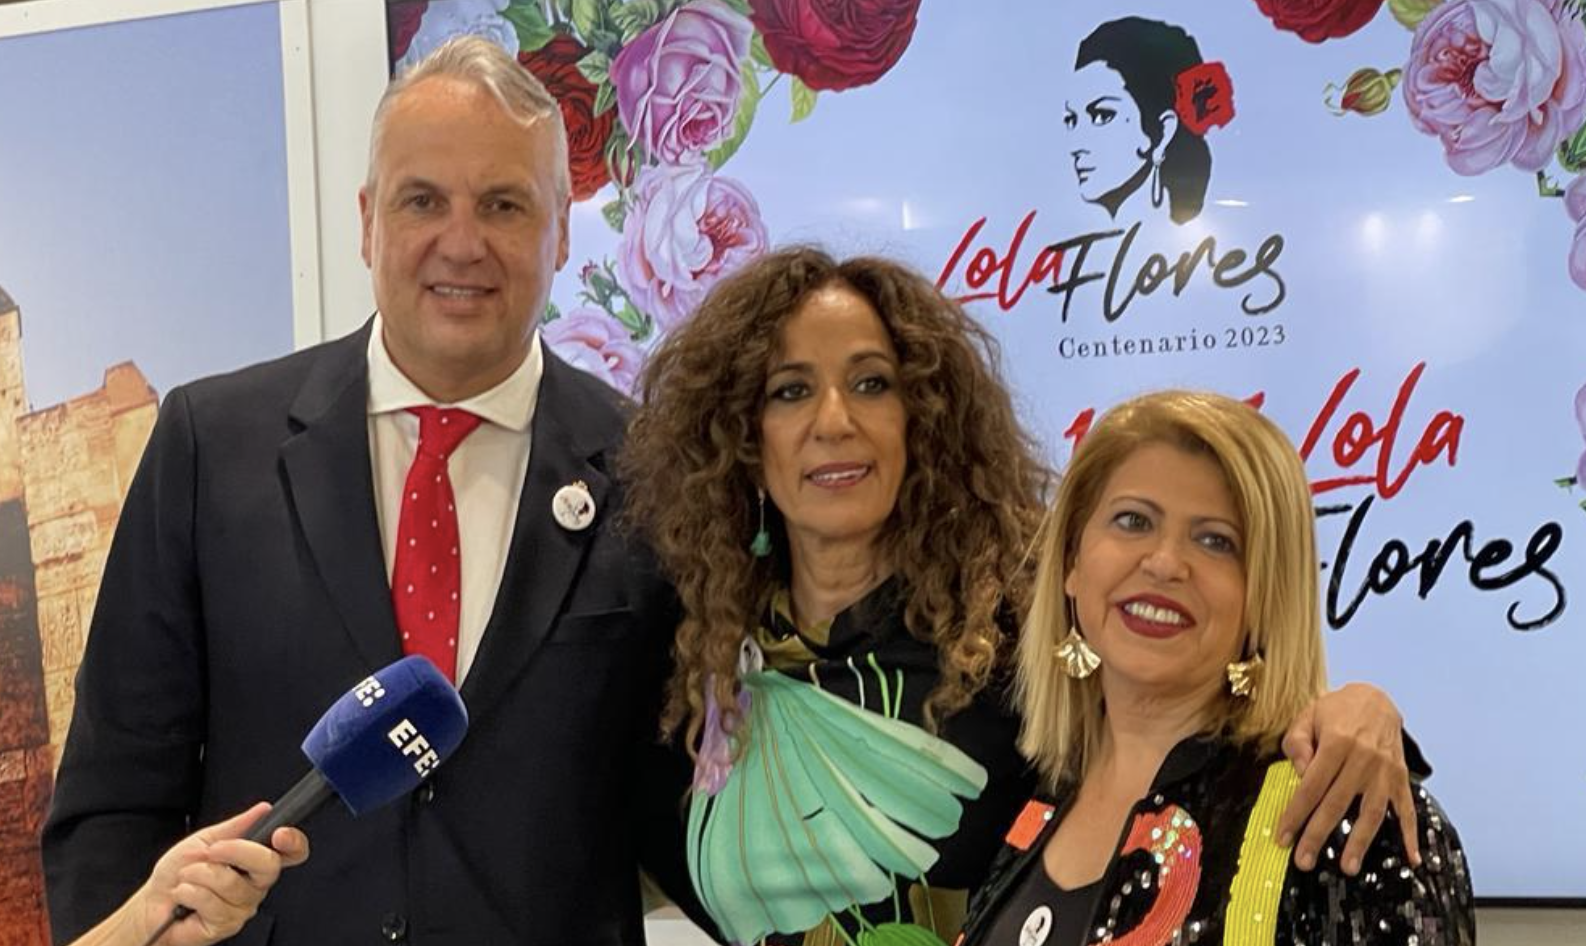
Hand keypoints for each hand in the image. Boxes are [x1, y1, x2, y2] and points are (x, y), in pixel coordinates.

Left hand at [124, 802, 309, 945]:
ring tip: (189, 878)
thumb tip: (263, 809)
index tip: (280, 834)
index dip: (294, 842)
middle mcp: (255, 884)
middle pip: (269, 865)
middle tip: (212, 851)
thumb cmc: (176, 875)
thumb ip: (236, 826)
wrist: (151, 905)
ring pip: (232, 882)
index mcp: (255, 861)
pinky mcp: (227, 924)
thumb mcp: (204, 840)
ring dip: (199, 874)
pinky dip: (190, 892)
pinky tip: (185, 896)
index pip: (291, 852)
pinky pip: (213, 902)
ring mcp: (243, 906)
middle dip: (236, 851)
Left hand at [1277, 682, 1418, 875]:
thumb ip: (1297, 744)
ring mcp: (1385, 771)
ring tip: (1348, 867)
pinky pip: (1407, 809)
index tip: (1283, 837)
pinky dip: (1411, 834)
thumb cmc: (1336, 710)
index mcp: (1337, 743)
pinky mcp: (1401, 778)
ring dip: (1360, 842)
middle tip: (1304, 861)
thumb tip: (1300, 774)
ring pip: (1371, 812)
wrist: (1376, 698)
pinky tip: (1412, 858)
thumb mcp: (1307, 716)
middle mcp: (1363, 759)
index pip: (1310, 786)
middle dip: (1319, 835)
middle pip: (1337, 804)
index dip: (1295, 814)